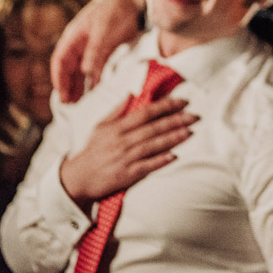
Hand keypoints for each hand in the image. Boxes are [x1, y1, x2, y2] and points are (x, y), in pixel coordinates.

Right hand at [52, 0, 145, 102]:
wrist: (133, 0)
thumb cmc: (115, 10)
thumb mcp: (103, 30)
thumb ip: (95, 51)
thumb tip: (85, 72)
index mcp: (74, 36)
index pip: (60, 60)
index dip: (58, 78)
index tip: (61, 94)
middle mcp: (80, 43)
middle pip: (68, 67)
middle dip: (67, 85)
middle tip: (68, 104)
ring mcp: (92, 46)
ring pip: (81, 69)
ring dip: (79, 84)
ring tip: (77, 102)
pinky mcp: (106, 49)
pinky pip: (96, 67)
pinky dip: (94, 79)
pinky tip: (95, 90)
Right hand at [59, 96, 196, 210]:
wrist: (78, 178)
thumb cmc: (92, 151)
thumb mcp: (101, 126)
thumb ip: (117, 110)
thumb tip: (131, 94)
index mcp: (118, 127)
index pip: (146, 113)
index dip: (166, 106)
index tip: (183, 101)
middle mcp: (123, 141)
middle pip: (154, 128)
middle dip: (176, 121)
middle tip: (195, 116)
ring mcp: (126, 158)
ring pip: (154, 145)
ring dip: (173, 138)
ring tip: (190, 132)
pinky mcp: (127, 174)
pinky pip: (147, 166)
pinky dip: (161, 161)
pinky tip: (175, 156)